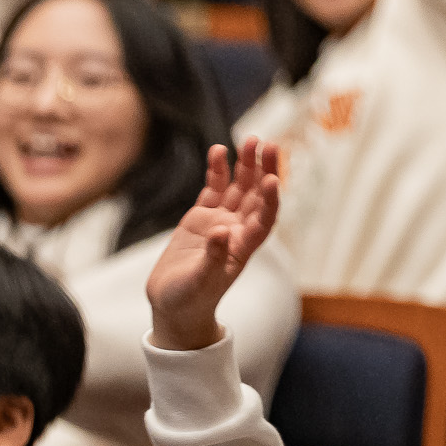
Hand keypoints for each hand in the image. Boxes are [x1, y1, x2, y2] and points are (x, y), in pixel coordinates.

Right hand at [148, 140, 280, 352]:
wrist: (173, 305)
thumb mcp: (200, 282)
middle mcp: (237, 231)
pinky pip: (213, 190)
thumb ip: (213, 257)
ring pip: (238, 188)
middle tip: (266, 145)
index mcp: (243, 248)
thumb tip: (222, 230)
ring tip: (249, 140)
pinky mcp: (200, 218)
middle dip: (263, 170)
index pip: (263, 219)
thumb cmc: (190, 300)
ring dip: (245, 165)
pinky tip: (219, 152)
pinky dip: (217, 171)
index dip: (270, 200)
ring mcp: (219, 222)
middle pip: (256, 196)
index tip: (272, 180)